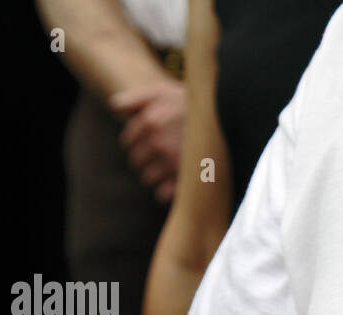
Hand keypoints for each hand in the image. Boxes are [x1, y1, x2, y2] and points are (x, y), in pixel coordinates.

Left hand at [110, 80, 184, 203]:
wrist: (228, 115)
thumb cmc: (193, 104)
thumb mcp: (164, 92)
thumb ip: (136, 99)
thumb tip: (114, 107)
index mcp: (149, 122)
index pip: (128, 141)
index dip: (136, 143)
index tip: (148, 143)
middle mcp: (158, 143)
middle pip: (136, 162)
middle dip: (144, 161)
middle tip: (159, 158)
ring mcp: (172, 163)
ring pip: (148, 179)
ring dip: (154, 177)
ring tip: (167, 171)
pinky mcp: (185, 178)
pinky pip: (163, 194)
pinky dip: (164, 192)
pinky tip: (172, 185)